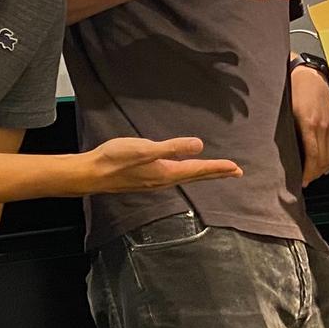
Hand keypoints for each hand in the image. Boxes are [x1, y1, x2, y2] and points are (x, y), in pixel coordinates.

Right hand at [83, 137, 241, 191]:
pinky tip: (183, 171)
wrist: (92, 174)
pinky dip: (187, 173)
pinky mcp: (146, 179)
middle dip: (216, 174)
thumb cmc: (116, 159)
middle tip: (235, 172)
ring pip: (186, 178)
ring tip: (215, 171)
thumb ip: (172, 148)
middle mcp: (163, 181)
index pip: (199, 171)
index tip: (236, 168)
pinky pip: (175, 177)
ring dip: (203, 174)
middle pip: (196, 177)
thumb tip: (199, 146)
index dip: (218, 168)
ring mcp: (154, 182)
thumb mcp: (145, 149)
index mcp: (166, 173)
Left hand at [290, 63, 328, 184]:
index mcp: (310, 124)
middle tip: (305, 181)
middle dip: (314, 174)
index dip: (308, 173)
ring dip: (323, 169)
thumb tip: (284, 154)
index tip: (301, 180)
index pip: (313, 157)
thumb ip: (287, 133)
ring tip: (313, 175)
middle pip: (324, 159)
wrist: (307, 73)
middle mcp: (324, 126)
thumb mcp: (285, 113)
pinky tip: (326, 165)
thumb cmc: (292, 90)